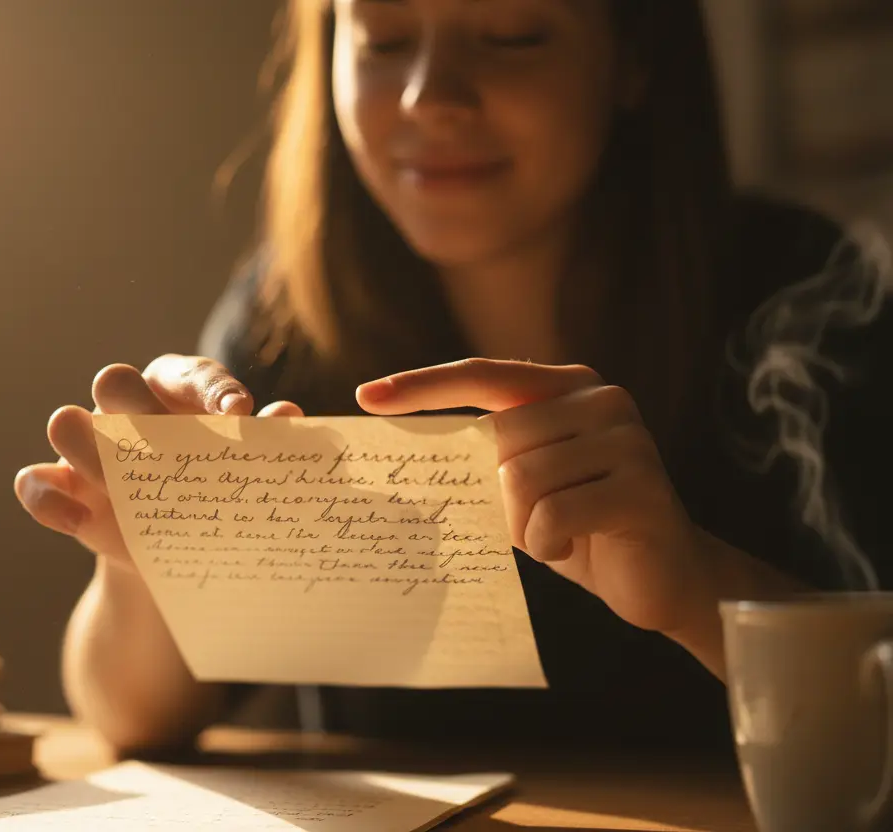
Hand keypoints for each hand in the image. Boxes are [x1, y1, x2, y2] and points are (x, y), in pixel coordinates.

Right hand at [15, 355, 303, 572]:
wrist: (177, 551)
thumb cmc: (215, 493)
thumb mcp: (240, 473)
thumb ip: (264, 443)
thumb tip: (289, 415)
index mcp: (175, 394)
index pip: (187, 373)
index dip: (211, 389)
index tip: (241, 415)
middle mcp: (125, 411)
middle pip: (113, 380)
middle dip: (132, 401)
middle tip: (163, 438)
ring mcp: (85, 448)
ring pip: (65, 422)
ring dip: (85, 448)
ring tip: (118, 483)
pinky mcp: (60, 489)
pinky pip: (33, 483)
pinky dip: (50, 501)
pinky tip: (83, 523)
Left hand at [356, 358, 714, 635]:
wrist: (659, 577)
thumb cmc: (578, 525)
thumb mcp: (525, 482)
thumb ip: (487, 453)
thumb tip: (406, 440)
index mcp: (569, 387)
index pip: (483, 375)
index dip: (423, 385)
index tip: (366, 396)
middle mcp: (602, 400)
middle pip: (500, 438)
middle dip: (498, 492)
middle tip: (531, 520)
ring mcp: (628, 439)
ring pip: (522, 478)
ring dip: (524, 524)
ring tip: (556, 534)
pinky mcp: (642, 486)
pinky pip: (552, 515)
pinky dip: (545, 543)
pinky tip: (571, 547)